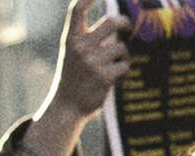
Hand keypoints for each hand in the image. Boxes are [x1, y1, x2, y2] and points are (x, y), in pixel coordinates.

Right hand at [26, 0, 131, 155]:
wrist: (67, 106)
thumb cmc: (73, 78)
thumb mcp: (72, 54)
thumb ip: (87, 38)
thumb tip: (116, 25)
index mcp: (71, 39)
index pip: (77, 10)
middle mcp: (81, 47)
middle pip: (110, 23)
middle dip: (124, 23)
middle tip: (128, 26)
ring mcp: (93, 62)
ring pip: (121, 47)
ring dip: (123, 55)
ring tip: (116, 64)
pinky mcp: (104, 77)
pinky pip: (124, 66)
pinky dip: (124, 70)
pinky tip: (116, 76)